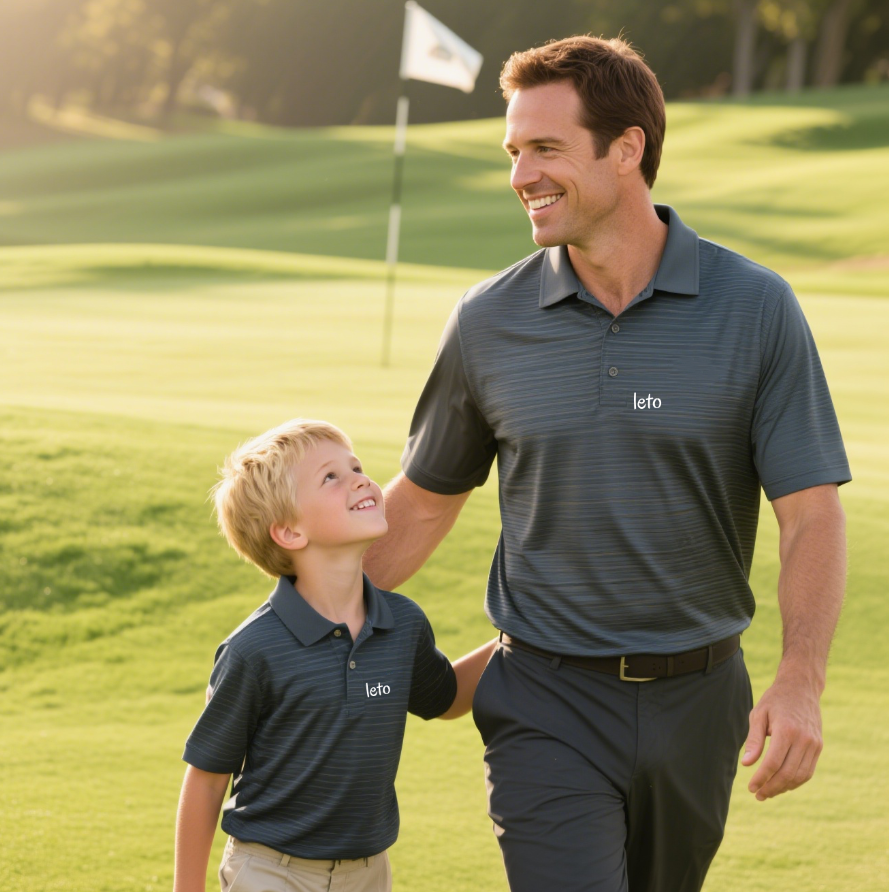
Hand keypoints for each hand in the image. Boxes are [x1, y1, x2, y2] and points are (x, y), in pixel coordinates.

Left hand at [741, 673, 822, 800]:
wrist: (801, 688)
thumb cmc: (775, 700)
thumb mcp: (758, 714)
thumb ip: (754, 740)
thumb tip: (746, 764)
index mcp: (787, 730)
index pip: (774, 763)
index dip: (761, 778)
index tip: (750, 787)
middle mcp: (804, 739)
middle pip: (788, 773)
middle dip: (772, 787)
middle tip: (758, 795)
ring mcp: (814, 744)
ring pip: (800, 776)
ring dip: (784, 788)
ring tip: (768, 792)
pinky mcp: (819, 746)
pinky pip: (808, 770)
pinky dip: (796, 781)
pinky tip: (782, 784)